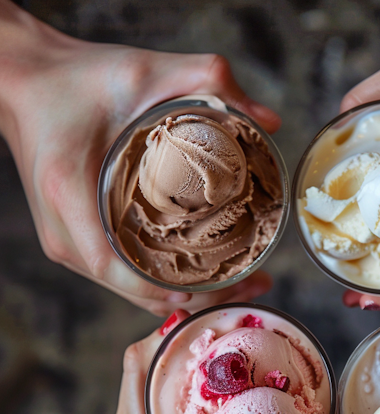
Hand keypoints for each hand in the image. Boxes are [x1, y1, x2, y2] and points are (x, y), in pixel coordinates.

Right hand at [0, 6, 279, 314]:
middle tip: (252, 284)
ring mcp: (71, 241)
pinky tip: (207, 275)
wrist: (30, 84)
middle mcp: (65, 230)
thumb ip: (205, 79)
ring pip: (134, 289)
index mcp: (67, 192)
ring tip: (241, 283)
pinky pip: (129, 276)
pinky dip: (168, 283)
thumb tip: (269, 119)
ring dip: (187, 295)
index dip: (160, 287)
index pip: (112, 264)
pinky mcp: (81, 240)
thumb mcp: (141, 70)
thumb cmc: (77, 81)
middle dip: (196, 297)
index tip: (208, 291)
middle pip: (133, 288)